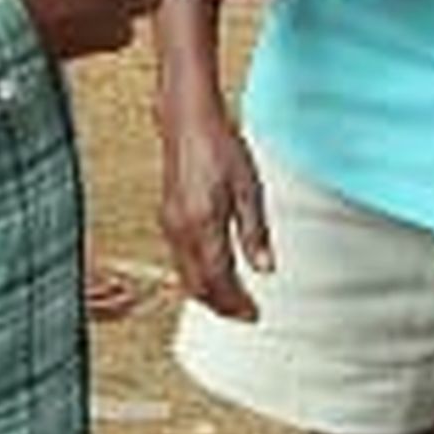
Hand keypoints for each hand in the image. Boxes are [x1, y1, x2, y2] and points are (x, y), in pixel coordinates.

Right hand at [161, 96, 276, 317]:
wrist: (188, 119)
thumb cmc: (219, 145)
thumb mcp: (249, 188)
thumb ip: (256, 232)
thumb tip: (266, 269)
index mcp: (204, 224)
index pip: (219, 281)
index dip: (236, 303)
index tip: (254, 313)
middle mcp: (181, 229)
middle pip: (198, 286)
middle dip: (221, 305)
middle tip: (245, 312)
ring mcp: (170, 223)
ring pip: (186, 275)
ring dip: (209, 292)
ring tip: (234, 296)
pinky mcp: (167, 216)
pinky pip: (180, 259)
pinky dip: (197, 273)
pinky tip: (214, 269)